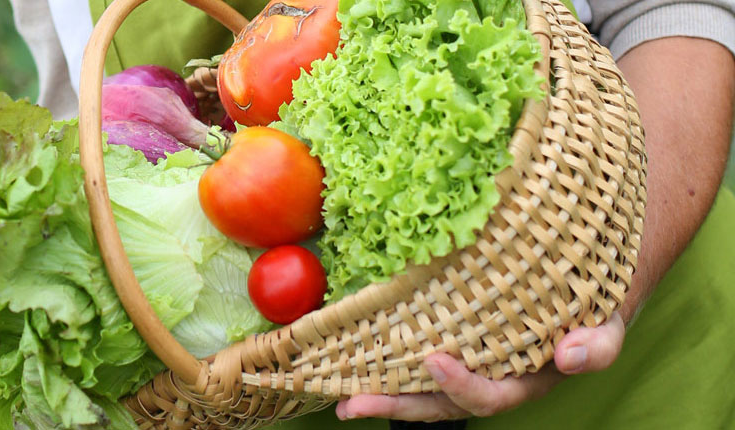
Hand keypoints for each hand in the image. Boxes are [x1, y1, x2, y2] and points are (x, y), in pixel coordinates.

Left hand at [334, 315, 625, 420]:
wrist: (585, 283)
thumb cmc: (593, 306)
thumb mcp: (607, 323)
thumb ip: (598, 345)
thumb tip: (571, 355)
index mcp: (524, 380)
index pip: (488, 397)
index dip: (461, 387)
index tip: (434, 361)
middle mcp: (489, 379)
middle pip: (439, 404)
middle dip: (396, 407)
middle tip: (354, 403)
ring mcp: (467, 364)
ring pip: (420, 388)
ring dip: (380, 392)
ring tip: (341, 394)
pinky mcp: (450, 342)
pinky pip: (414, 359)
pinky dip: (385, 362)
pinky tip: (353, 357)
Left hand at [335, 35, 733, 422]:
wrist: (585, 241)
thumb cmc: (588, 220)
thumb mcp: (594, 204)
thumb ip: (568, 167)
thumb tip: (542, 70)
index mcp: (585, 316)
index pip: (591, 345)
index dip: (582, 349)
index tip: (566, 349)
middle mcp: (539, 349)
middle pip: (505, 388)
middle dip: (456, 390)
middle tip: (426, 370)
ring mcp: (496, 357)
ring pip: (456, 396)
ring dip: (405, 402)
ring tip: (351, 401)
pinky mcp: (459, 351)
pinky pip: (427, 376)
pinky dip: (395, 384)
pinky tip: (348, 384)